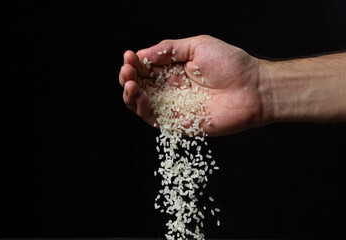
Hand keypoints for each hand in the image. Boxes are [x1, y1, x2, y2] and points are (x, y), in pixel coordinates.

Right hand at [119, 35, 269, 135]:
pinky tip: (140, 97)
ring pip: (142, 104)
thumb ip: (168, 50)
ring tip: (130, 82)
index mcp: (174, 70)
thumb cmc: (231, 64)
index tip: (129, 57)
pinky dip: (142, 109)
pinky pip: (154, 119)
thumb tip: (141, 54)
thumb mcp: (197, 46)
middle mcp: (171, 89)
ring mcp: (174, 107)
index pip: (146, 68)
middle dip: (128, 77)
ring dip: (130, 94)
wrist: (254, 89)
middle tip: (127, 69)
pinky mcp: (179, 123)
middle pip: (140, 86)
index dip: (134, 64)